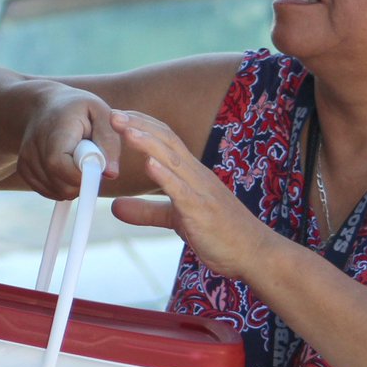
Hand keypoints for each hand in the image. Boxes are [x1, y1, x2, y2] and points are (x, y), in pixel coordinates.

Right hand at [13, 82, 125, 199]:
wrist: (45, 105)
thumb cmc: (78, 108)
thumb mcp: (101, 113)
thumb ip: (109, 142)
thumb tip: (111, 173)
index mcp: (55, 131)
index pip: (60, 166)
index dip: (83, 175)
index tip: (97, 167)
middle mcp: (35, 147)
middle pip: (61, 186)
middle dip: (83, 181)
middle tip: (90, 162)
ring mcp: (26, 159)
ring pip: (57, 192)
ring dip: (74, 184)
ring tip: (77, 160)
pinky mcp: (23, 169)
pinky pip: (48, 192)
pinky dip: (62, 186)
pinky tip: (66, 167)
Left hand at [109, 111, 266, 278]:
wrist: (254, 252)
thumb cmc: (220, 233)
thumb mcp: (175, 219)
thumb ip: (146, 211)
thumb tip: (115, 207)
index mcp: (191, 174)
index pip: (166, 140)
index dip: (142, 126)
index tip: (117, 117)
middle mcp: (197, 176)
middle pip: (167, 142)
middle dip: (140, 126)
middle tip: (113, 113)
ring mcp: (201, 192)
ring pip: (173, 160)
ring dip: (148, 142)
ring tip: (126, 129)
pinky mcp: (202, 212)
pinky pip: (182, 190)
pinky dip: (165, 176)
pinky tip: (149, 164)